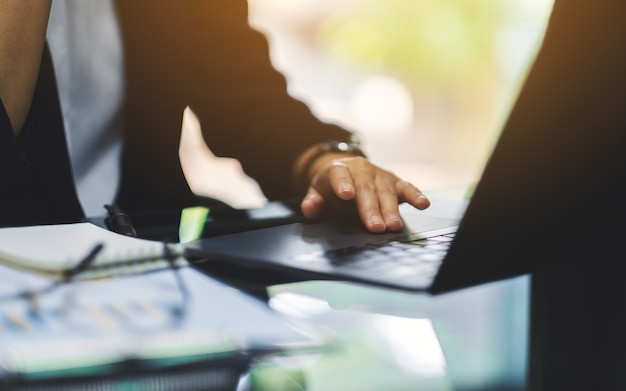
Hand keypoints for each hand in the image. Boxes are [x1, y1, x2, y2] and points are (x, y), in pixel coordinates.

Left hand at [299, 154, 429, 232]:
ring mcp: (379, 174)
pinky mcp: (394, 181)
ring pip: (386, 191)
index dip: (343, 184)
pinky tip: (423, 204)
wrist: (346, 171)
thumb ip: (312, 201)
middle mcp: (361, 169)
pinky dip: (415, 195)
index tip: (346, 194)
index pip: (339, 175)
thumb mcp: (317, 192)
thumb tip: (309, 209)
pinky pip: (406, 187)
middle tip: (375, 227)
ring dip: (391, 209)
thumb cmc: (331, 187)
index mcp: (339, 169)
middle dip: (371, 208)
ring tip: (393, 226)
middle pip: (366, 189)